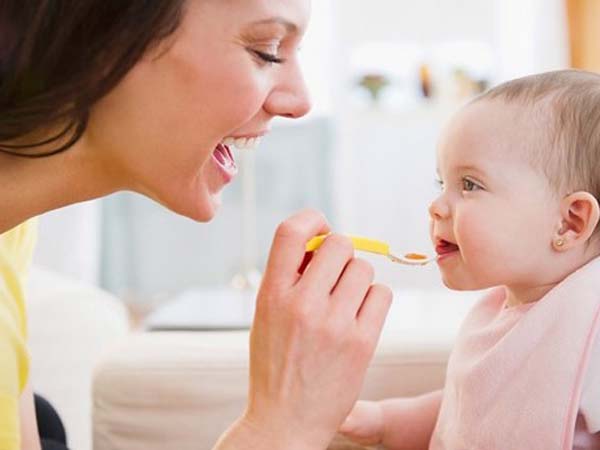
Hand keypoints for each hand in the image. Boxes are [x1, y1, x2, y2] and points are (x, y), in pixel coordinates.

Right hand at [240, 209, 392, 448]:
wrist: (285, 422)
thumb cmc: (275, 364)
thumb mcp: (265, 316)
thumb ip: (288, 277)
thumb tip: (322, 241)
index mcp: (271, 294)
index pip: (292, 230)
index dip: (312, 219)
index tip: (320, 230)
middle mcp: (302, 304)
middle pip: (340, 243)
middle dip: (340, 253)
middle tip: (334, 274)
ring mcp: (334, 323)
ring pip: (364, 268)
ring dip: (357, 278)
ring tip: (345, 300)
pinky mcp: (361, 342)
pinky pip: (382, 294)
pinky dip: (373, 299)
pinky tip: (359, 315)